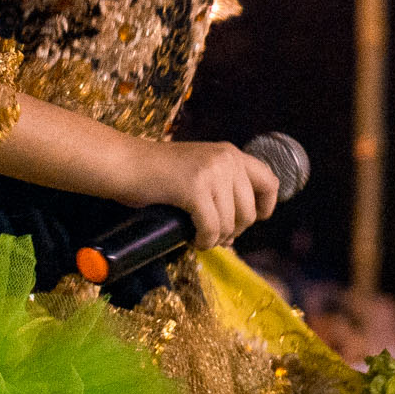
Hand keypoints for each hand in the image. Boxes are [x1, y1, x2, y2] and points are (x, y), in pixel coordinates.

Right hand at [139, 141, 283, 246]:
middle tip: (214, 235)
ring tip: (198, 235)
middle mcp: (226, 159)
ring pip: (230, 224)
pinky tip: (192, 239)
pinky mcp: (194, 189)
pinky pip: (211, 229)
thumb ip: (223, 187)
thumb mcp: (200, 170)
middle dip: (234, 230)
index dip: (264, 207)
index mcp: (230, 153)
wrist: (124, 164)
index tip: (248, 220)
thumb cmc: (157, 174)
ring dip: (216, 238)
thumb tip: (240, 229)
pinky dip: (203, 241)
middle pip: (250, 212)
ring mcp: (211, 173)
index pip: (270, 181)